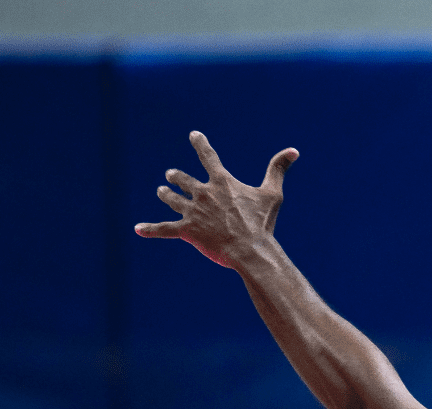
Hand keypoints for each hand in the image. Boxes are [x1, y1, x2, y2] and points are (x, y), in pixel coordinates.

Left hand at [135, 131, 297, 268]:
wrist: (250, 249)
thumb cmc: (262, 223)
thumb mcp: (273, 194)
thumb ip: (278, 169)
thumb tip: (293, 150)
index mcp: (222, 183)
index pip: (208, 157)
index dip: (200, 144)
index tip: (194, 135)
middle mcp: (203, 193)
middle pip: (183, 180)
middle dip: (176, 177)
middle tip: (171, 176)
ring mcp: (193, 211)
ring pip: (172, 200)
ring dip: (166, 195)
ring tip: (161, 192)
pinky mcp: (187, 231)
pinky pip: (164, 229)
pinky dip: (151, 229)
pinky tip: (138, 229)